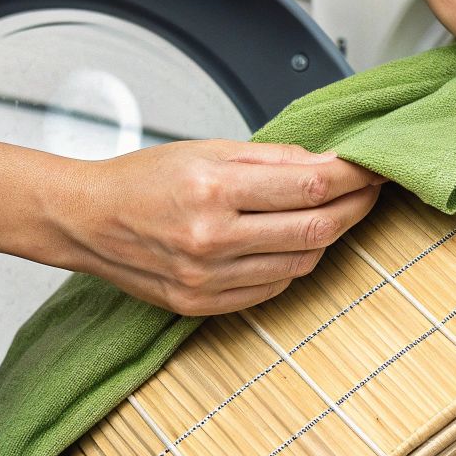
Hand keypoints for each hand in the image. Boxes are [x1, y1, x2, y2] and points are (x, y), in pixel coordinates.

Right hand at [53, 141, 383, 315]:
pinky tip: (295, 244)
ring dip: (328, 238)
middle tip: (371, 191)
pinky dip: (294, 265)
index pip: (311, 186)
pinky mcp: (202, 305)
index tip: (372, 168)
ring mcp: (208, 279)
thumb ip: (273, 158)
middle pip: (316, 228)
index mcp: (213, 191)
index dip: (353, 177)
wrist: (84, 220)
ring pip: (301, 264)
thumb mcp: (208, 150)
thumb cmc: (143, 179)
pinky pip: (273, 289)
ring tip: (336, 214)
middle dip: (355, 207)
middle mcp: (212, 239)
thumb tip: (329, 163)